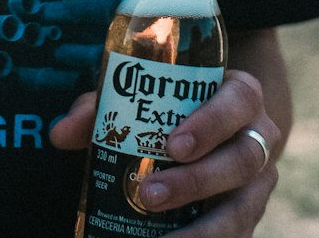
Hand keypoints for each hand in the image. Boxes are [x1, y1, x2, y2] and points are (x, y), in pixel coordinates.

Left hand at [51, 71, 279, 233]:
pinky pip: (239, 234)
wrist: (219, 126)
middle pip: (241, 160)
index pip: (236, 102)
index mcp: (239, 95)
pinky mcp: (251, 214)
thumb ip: (102, 108)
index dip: (209, 124)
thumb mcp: (141, 95)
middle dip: (196, 182)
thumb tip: (60, 134)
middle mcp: (259, 137)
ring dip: (203, 228)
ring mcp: (258, 182)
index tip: (173, 144)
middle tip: (148, 194)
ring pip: (244, 208)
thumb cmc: (172, 103)